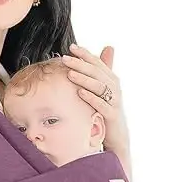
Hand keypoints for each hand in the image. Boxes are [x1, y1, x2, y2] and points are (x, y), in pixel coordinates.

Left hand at [62, 44, 130, 159]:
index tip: (71, 47)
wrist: (116, 134)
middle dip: (80, 64)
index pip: (97, 62)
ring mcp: (115, 101)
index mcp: (111, 79)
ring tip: (70, 74)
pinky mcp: (112, 115)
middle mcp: (115, 87)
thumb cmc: (106, 109)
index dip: (85, 54)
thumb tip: (107, 47)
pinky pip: (102, 104)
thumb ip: (101, 70)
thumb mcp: (103, 90)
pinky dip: (91, 98)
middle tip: (65, 59)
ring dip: (84, 79)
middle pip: (97, 72)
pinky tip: (80, 93)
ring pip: (100, 86)